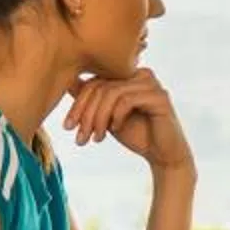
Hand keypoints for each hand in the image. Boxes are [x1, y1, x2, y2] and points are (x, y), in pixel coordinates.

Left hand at [65, 68, 193, 172]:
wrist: (162, 155)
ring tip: (96, 137)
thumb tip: (67, 81)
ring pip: (112, 93)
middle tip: (80, 137)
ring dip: (98, 118)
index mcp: (128, 75)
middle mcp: (140, 74)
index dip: (77, 104)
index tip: (68, 127)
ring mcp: (152, 84)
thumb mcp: (106, 116)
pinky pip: (127, 100)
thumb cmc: (136, 134)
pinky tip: (115, 129)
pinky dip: (116, 116)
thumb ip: (92, 99)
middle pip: (101, 86)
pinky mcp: (160, 97)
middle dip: (86, 114)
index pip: (94, 81)